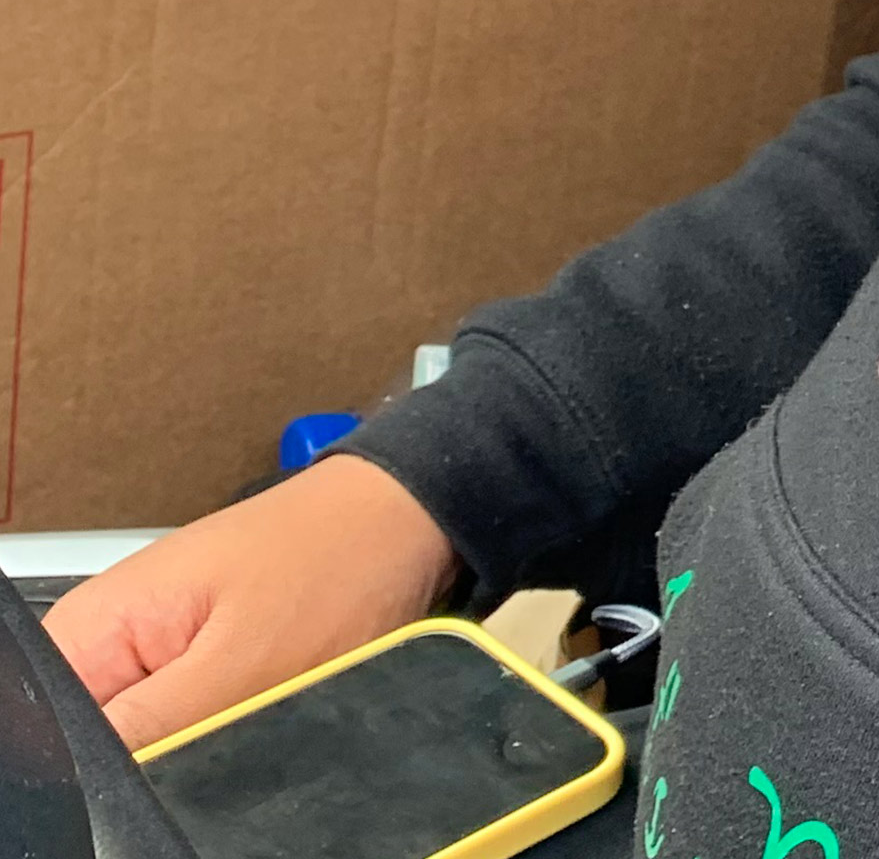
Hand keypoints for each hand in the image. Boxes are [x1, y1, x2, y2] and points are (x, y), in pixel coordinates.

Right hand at [43, 454, 461, 747]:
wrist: (412, 516)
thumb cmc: (338, 565)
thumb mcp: (245, 664)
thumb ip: (152, 728)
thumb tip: (86, 781)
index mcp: (92, 628)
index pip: (46, 731)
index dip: (97, 769)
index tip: (169, 760)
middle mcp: (108, 639)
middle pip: (91, 743)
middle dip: (153, 761)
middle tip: (230, 729)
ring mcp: (156, 650)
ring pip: (144, 741)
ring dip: (195, 749)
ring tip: (259, 705)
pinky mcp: (199, 661)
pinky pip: (187, 722)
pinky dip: (224, 730)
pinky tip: (264, 709)